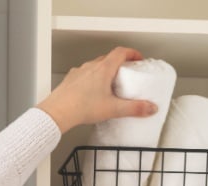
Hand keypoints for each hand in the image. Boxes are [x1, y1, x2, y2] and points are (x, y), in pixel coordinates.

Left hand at [36, 47, 158, 132]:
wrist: (57, 112)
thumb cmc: (81, 107)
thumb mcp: (113, 109)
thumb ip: (134, 108)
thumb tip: (149, 108)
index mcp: (103, 69)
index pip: (121, 52)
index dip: (131, 53)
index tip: (137, 58)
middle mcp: (90, 67)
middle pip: (108, 58)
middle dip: (119, 63)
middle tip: (126, 72)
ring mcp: (78, 73)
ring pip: (94, 66)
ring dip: (104, 70)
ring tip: (109, 83)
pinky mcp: (70, 81)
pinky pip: (83, 75)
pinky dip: (90, 79)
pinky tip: (91, 92)